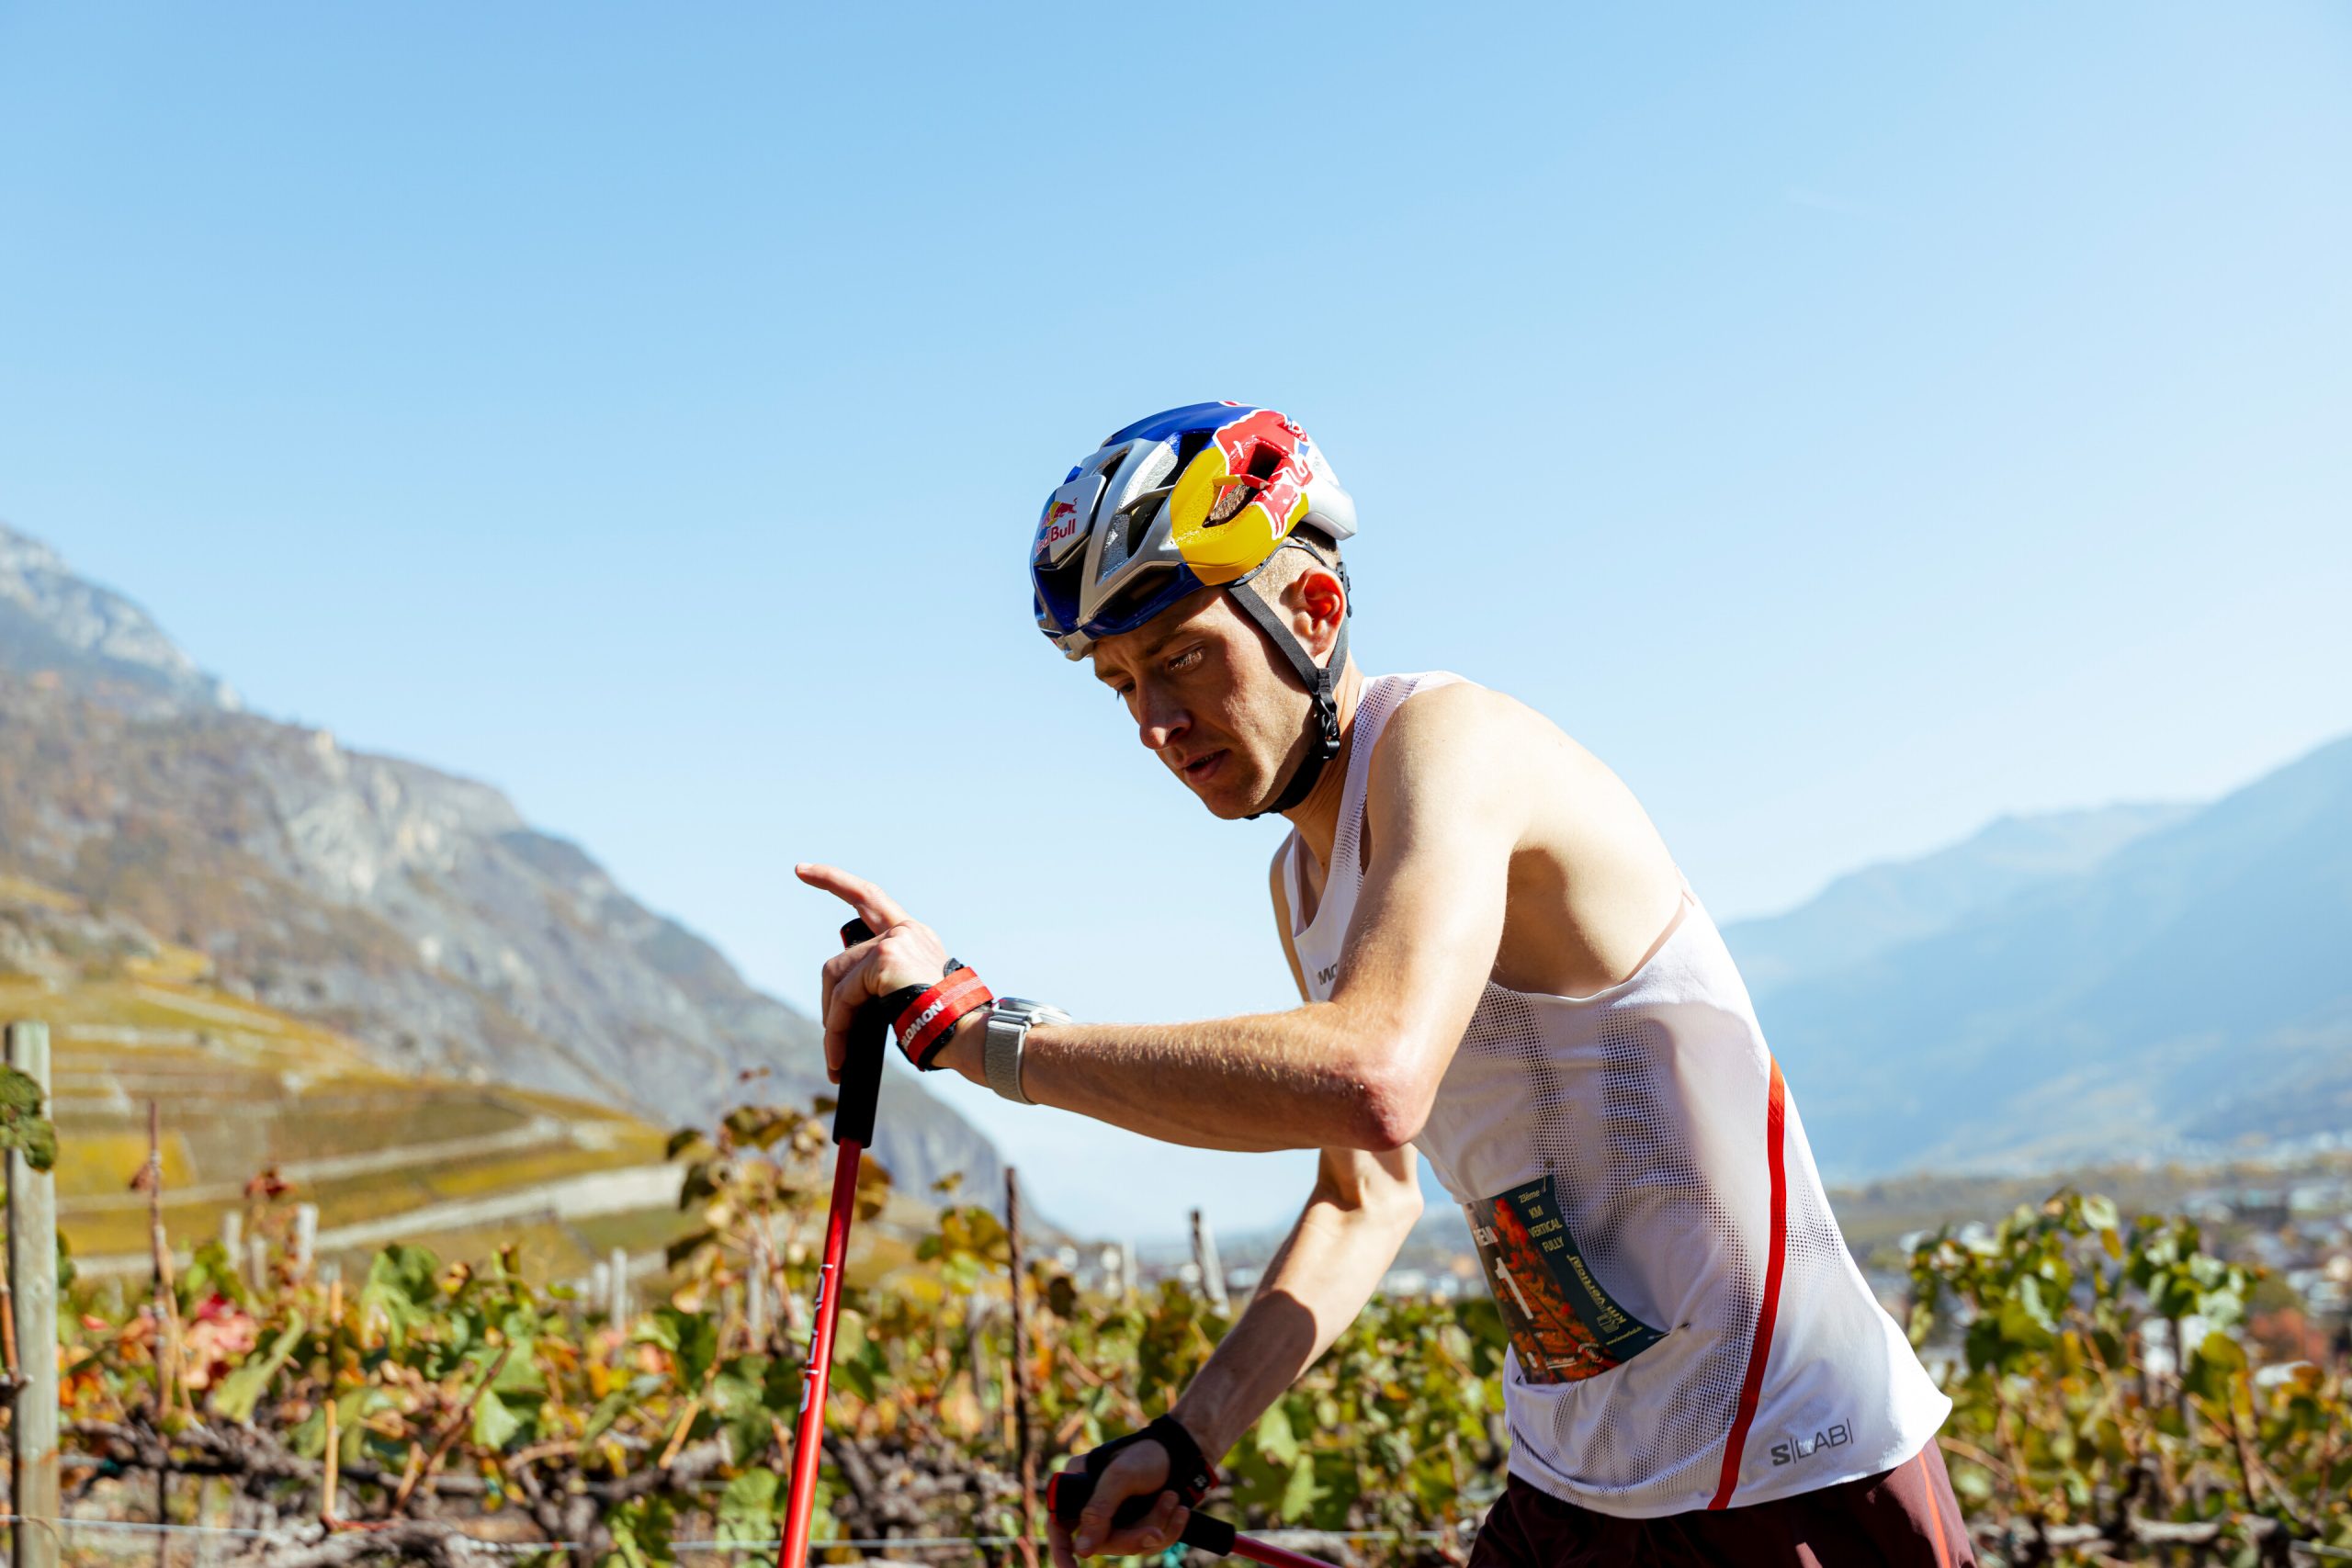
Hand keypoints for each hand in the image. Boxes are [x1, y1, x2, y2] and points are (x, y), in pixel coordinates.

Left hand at [796, 863, 955, 1081]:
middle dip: (827, 997)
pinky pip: (844, 997)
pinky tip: (839, 1057)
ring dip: (834, 1022)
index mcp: (914, 936)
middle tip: (830, 1035)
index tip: (802, 870)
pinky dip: (836, 1029)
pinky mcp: (885, 958)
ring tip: (839, 1057)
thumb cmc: (945, 1022)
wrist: (967, 1032)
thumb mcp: (914, 991)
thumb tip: (846, 1007)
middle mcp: (906, 931)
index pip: (869, 897)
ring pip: (839, 979)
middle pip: (842, 958)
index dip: (834, 881)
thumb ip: (885, 982)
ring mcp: (894, 941)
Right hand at [1048, 1438, 1189, 1567]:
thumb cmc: (1149, 1454)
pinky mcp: (1139, 1524)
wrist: (1184, 1450)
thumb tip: (1082, 1550)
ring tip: (1172, 1498)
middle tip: (1157, 1530)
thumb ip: (1099, 1510)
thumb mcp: (1121, 1476)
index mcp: (1078, 1485)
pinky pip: (1150, 1543)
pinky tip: (1181, 1511)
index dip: (1061, 1550)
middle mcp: (1094, 1504)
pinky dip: (1170, 1529)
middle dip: (1135, 1536)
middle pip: (1103, 1541)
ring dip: (1157, 1524)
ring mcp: (1117, 1517)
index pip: (1059, 1524)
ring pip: (1129, 1544)